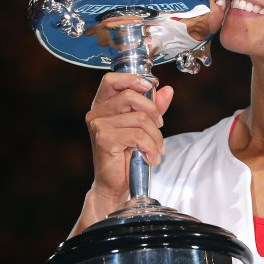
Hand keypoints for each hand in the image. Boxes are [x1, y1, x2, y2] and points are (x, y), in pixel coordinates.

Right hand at [83, 72, 173, 206]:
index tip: (151, 87)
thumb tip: (167, 90)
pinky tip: (151, 157)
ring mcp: (98, 125)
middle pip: (130, 96)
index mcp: (102, 105)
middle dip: (152, 110)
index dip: (132, 79)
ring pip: (138, 118)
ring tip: (157, 148)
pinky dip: (151, 147)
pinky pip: (137, 135)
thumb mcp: (142, 127)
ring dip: (155, 136)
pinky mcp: (104, 139)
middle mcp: (96, 113)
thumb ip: (153, 107)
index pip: (112, 80)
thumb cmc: (126, 156)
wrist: (114, 184)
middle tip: (160, 126)